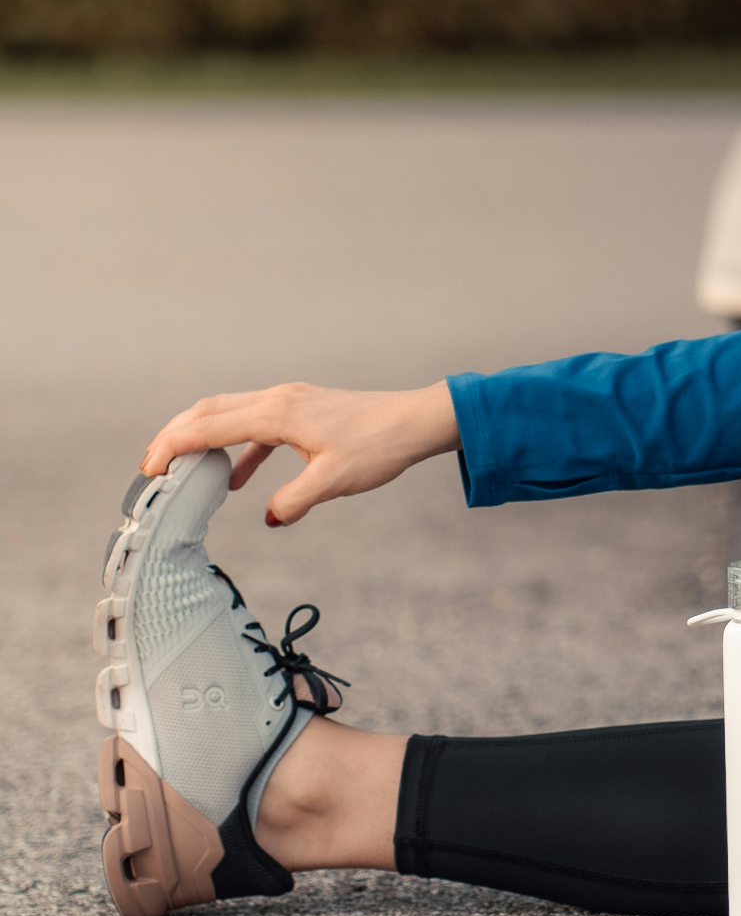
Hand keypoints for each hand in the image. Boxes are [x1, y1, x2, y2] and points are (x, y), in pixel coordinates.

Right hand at [140, 381, 460, 526]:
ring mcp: (291, 400)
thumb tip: (272, 517)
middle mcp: (279, 399)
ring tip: (183, 470)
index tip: (149, 469)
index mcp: (278, 413)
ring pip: (231, 413)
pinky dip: (239, 447)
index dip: (173, 446)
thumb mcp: (333, 482)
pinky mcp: (304, 409)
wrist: (415, 422)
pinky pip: (257, 425)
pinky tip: (239, 479)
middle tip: (151, 467)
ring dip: (204, 438)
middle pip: (210, 411)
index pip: (209, 426)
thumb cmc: (378, 446)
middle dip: (176, 436)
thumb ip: (295, 501)